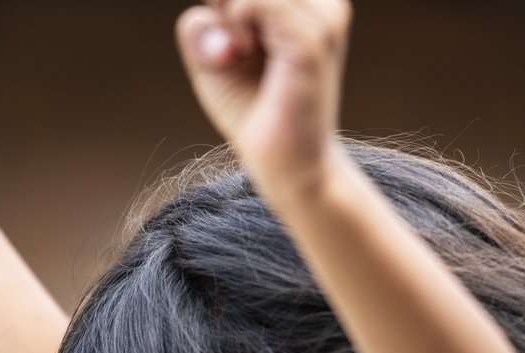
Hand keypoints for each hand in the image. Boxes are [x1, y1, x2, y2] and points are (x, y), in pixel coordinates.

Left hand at [175, 0, 351, 203]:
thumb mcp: (213, 61)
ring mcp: (322, 20)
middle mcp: (321, 4)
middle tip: (234, 45)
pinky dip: (235, 21)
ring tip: (241, 52)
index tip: (234, 39)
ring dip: (230, 12)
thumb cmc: (253, 113)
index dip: (227, 8)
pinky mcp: (312, 41)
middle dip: (227, 5)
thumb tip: (213, 17)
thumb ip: (202, 27)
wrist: (286, 165)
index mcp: (305, 5)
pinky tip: (241, 51)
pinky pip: (257, 0)